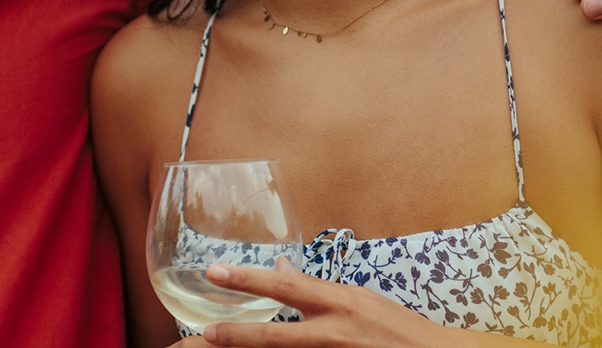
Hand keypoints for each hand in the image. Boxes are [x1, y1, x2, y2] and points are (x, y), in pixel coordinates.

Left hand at [190, 260, 441, 346]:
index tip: (215, 273)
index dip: (248, 279)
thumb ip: (317, 288)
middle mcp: (334, 330)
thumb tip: (281, 268)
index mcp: (339, 301)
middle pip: (275, 334)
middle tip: (204, 332)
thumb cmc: (397, 326)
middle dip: (237, 334)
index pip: (286, 285)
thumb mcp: (358, 298)